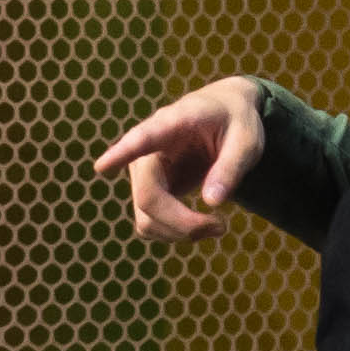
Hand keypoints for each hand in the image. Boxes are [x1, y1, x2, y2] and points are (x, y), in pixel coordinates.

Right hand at [88, 79, 266, 242]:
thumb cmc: (235, 122)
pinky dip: (174, 233)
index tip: (102, 167)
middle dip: (182, 222)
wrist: (224, 117)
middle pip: (148, 197)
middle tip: (222, 227)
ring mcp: (143, 172)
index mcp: (173, 123)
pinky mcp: (148, 190)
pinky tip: (200, 223)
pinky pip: (150, 224)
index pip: (143, 138)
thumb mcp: (247, 139)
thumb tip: (213, 202)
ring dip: (179, 232)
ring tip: (218, 226)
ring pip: (145, 218)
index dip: (122, 153)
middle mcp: (148, 150)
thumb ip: (232, 166)